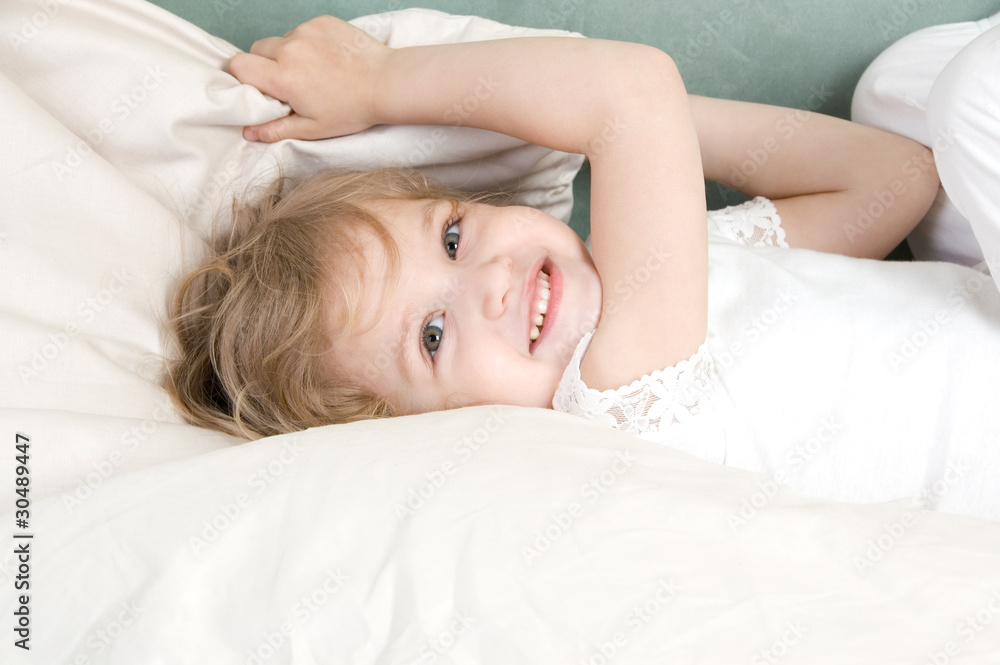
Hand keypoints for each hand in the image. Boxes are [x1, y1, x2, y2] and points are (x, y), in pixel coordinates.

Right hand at [229, 15, 390, 141]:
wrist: (387, 83)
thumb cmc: (353, 109)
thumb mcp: (313, 128)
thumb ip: (276, 129)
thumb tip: (248, 132)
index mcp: (284, 76)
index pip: (239, 65)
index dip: (244, 78)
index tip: (259, 89)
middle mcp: (290, 48)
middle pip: (256, 49)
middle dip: (264, 66)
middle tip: (288, 84)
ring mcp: (306, 31)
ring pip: (280, 40)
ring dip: (287, 54)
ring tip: (313, 72)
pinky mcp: (321, 22)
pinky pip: (302, 30)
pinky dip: (307, 43)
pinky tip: (327, 59)